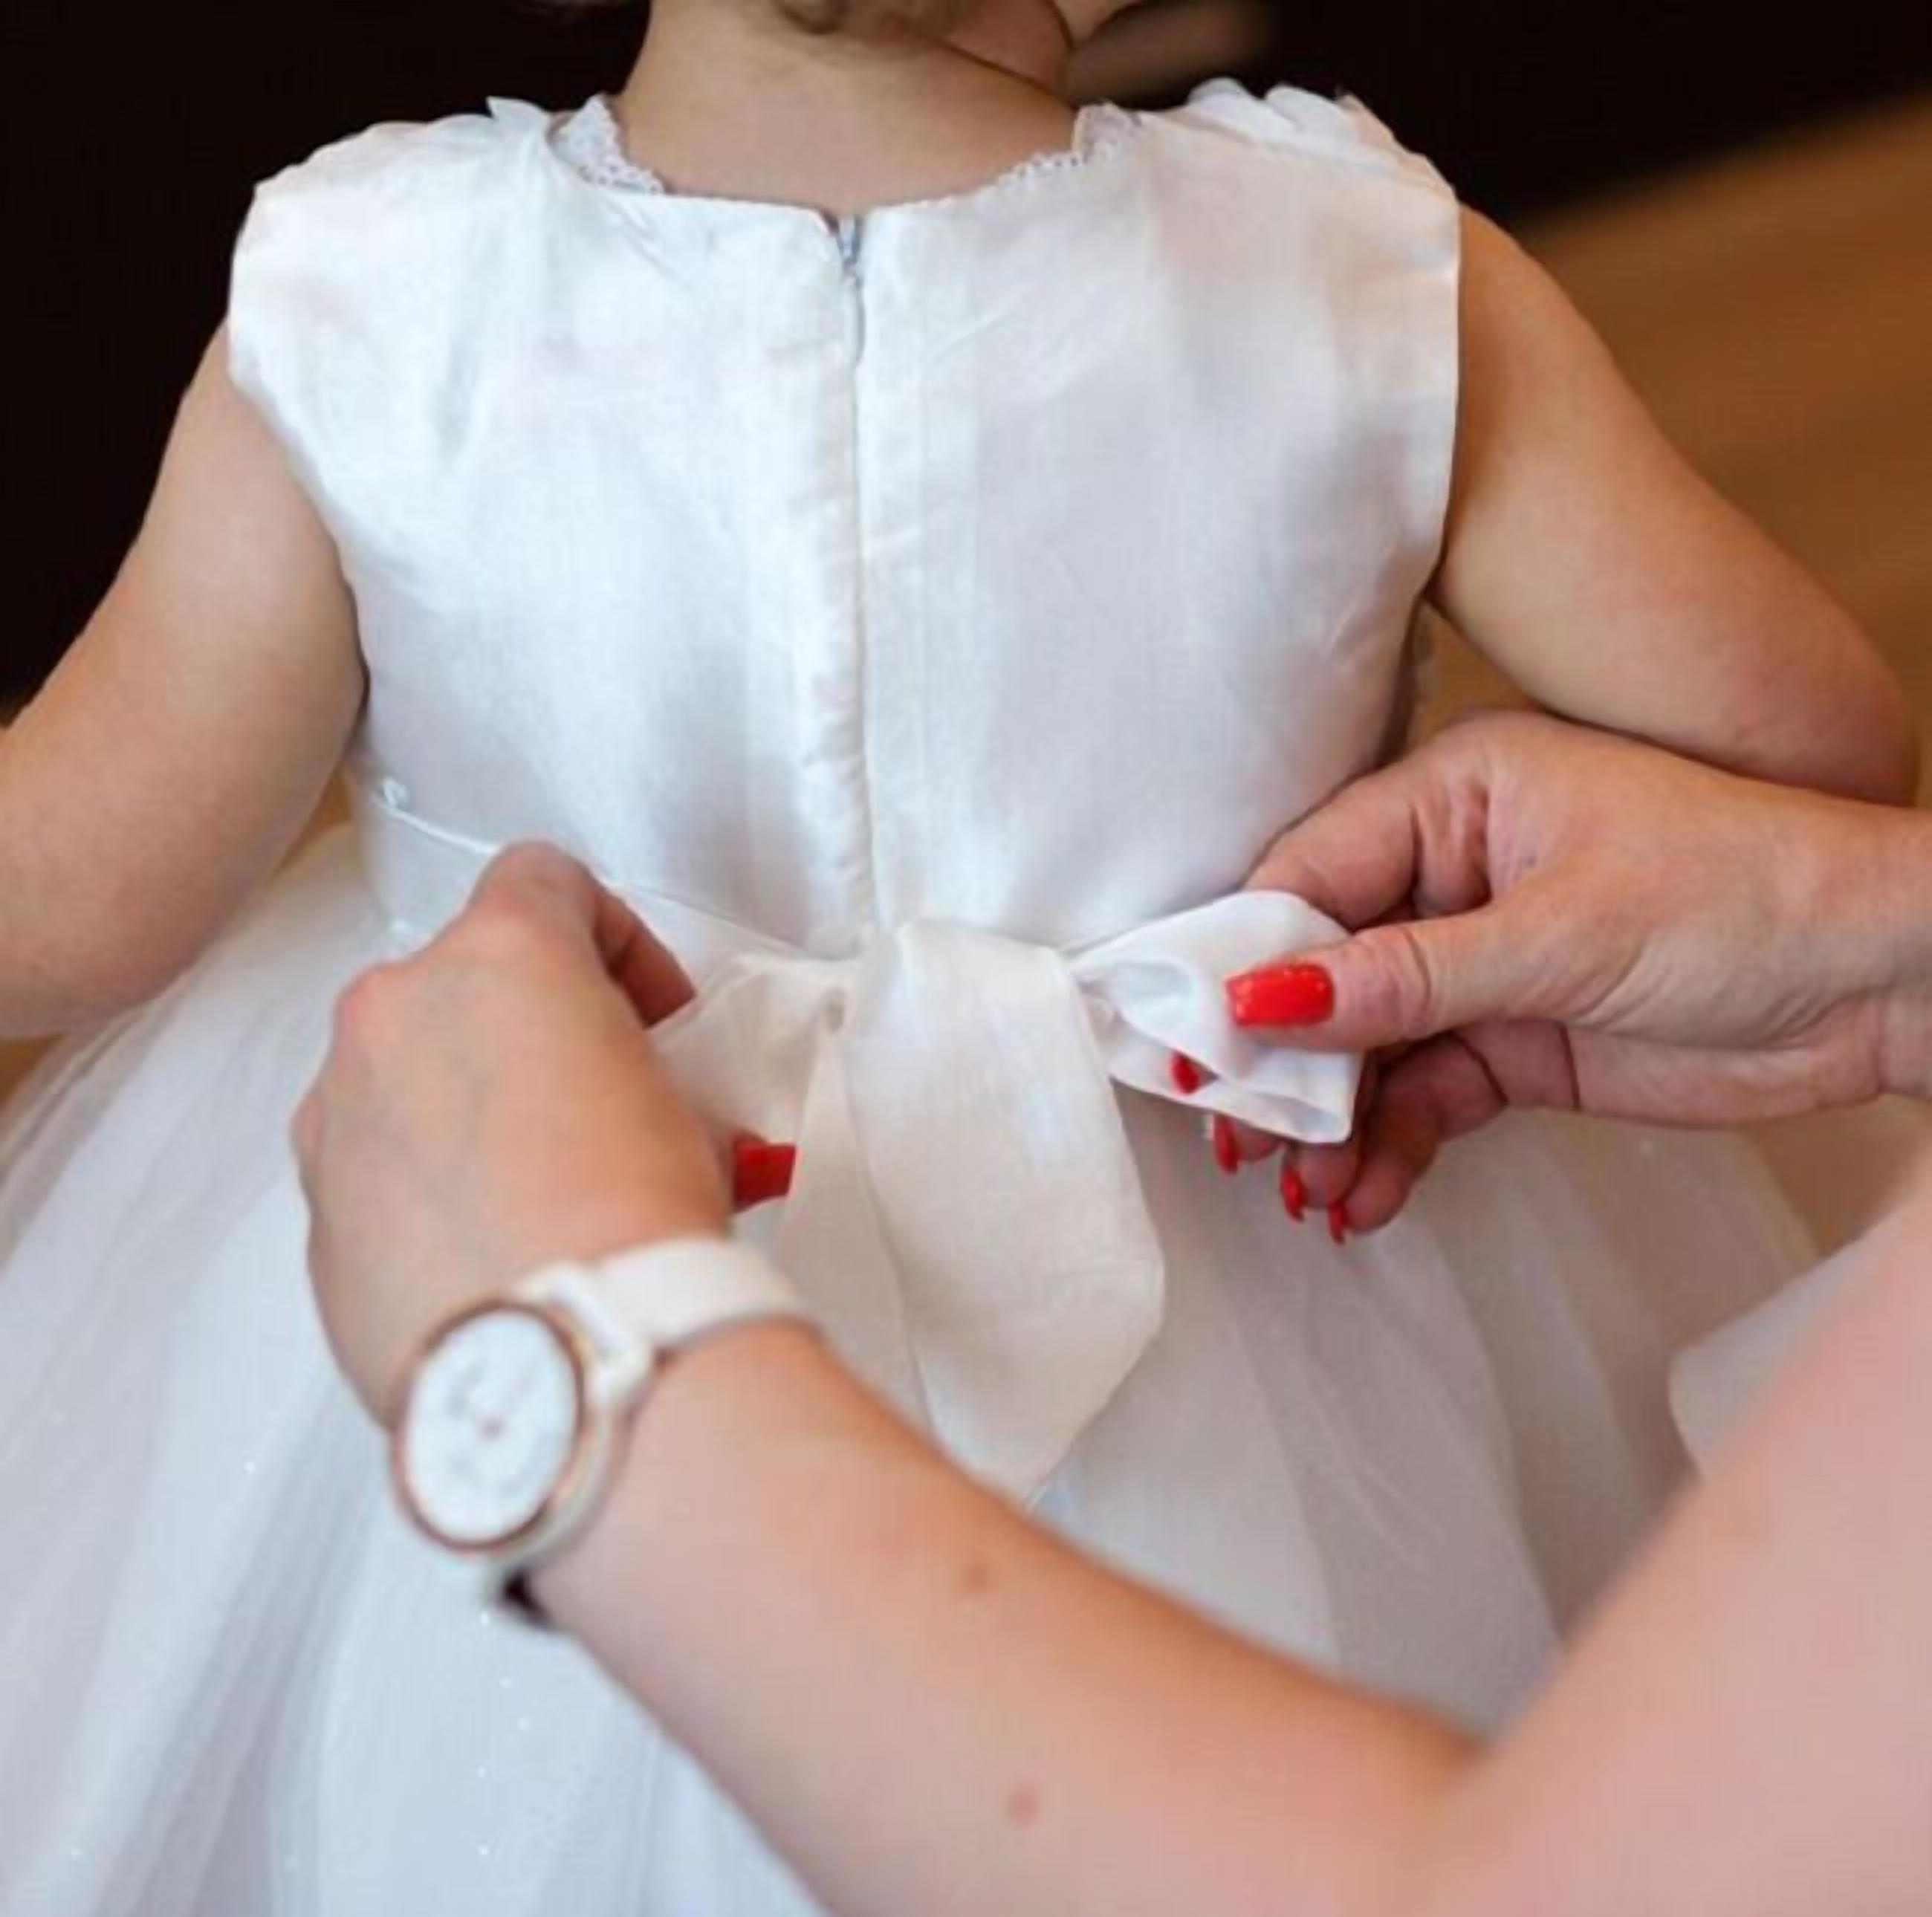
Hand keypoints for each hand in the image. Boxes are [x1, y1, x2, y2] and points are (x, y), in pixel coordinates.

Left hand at [294, 844, 773, 1426]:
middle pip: (466, 978)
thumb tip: (633, 1110)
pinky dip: (427, 1184)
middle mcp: (396, 1016)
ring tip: (549, 1181)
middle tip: (606, 1093)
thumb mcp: (689, 1113)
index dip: (615, 939)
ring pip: (406, 1070)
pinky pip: (375, 1164)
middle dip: (538, 1026)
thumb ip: (638, 1071)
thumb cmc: (628, 1228)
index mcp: (498, 960)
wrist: (568, 1361)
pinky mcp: (316, 1212)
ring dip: (472, 1102)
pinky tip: (499, 1242)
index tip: (647, 1007)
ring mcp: (339, 1113)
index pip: (547, 880)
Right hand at [1227, 712, 1930, 1230]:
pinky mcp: (1510, 1038)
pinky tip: (1365, 1197)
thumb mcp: (1559, 934)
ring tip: (1307, 1191)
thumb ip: (1403, 978)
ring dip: (1331, 1122)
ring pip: (1363, 1046)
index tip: (1191, 1042)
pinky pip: (1419, 1095)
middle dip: (1276, 1060)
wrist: (1885, 982)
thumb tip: (1261, 1006)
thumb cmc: (1746, 898)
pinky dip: (1390, 1147)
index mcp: (1455, 796)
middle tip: (1237, 1138)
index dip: (1240, 960)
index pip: (1309, 874)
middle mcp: (1451, 871)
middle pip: (1320, 967)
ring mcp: (1479, 961)